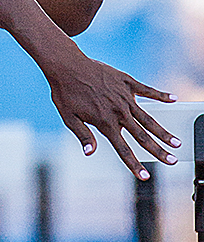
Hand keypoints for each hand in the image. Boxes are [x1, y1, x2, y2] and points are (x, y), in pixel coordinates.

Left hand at [45, 47, 178, 178]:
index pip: (123, 148)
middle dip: (158, 151)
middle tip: (172, 161)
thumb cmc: (66, 92)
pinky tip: (173, 100)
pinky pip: (147, 90)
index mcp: (104, 122)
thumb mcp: (69, 117)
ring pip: (148, 118)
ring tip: (176, 142)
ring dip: (163, 131)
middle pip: (142, 136)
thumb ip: (83, 135)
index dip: (134, 164)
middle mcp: (118, 111)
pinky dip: (161, 95)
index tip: (144, 176)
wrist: (67, 66)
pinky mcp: (126, 82)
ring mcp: (124, 96)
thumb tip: (90, 153)